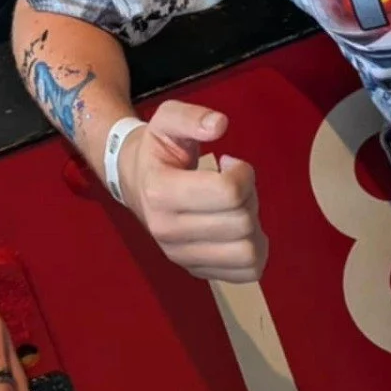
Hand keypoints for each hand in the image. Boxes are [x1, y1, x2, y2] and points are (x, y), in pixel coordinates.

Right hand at [117, 100, 267, 282]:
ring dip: (253, 226)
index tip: (229, 162)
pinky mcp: (195, 271)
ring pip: (248, 253)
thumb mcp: (166, 120)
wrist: (134, 181)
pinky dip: (255, 251)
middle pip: (242, 222)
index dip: (242, 172)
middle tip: (232, 184)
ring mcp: (181, 256)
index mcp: (159, 192)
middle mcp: (167, 231)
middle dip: (248, 197)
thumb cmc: (156, 150)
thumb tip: (220, 124)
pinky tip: (237, 230)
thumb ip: (191, 117)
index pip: (227, 192)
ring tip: (235, 208)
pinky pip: (247, 273)